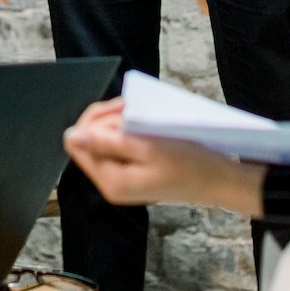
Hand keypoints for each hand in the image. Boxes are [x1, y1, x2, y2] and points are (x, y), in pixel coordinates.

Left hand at [63, 99, 266, 215]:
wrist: (219, 180)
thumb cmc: (188, 163)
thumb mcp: (148, 147)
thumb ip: (107, 142)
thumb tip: (71, 136)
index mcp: (110, 181)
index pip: (78, 142)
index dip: (95, 121)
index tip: (122, 111)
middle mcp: (110, 182)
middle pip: (88, 138)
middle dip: (107, 118)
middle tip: (134, 108)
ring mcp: (120, 177)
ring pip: (103, 138)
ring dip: (118, 121)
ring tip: (142, 114)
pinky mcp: (131, 171)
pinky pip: (117, 144)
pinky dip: (128, 130)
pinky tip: (145, 125)